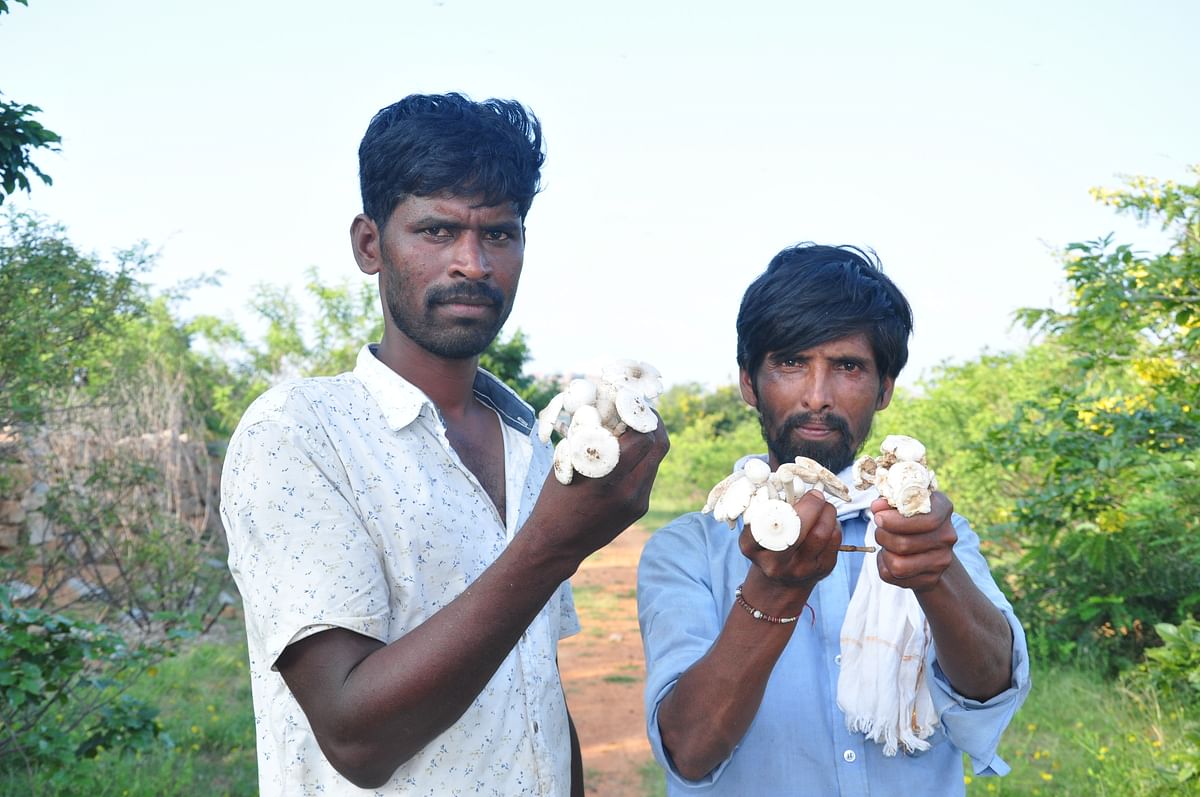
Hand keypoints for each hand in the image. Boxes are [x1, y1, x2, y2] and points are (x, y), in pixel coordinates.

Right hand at [532, 415, 670, 558]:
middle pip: (659, 446)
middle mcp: (630, 490)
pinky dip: (642, 459)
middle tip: (641, 411)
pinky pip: (648, 475)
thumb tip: (609, 411)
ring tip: (632, 430)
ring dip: (648, 441)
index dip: (641, 415)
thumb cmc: (555, 498)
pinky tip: (627, 454)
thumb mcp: (570, 464)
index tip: (631, 403)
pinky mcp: (640, 508)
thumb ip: (594, 439)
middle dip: (653, 424)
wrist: (558, 543)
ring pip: (656, 460)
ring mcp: (638, 501)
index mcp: (609, 475)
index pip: (644, 436)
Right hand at [737, 491, 841, 616]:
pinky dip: (834, 524)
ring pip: (821, 534)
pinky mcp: (822, 570)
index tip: (793, 493)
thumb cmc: (768, 544)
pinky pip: (834, 540)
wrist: (780, 582)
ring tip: (824, 506)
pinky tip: (827, 521)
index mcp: (752, 547)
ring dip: (827, 512)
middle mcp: (775, 563)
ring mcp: (800, 569)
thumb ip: (768, 509)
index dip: (783, 506)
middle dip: (811, 506)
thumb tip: (791, 479)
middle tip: (815, 495)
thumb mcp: (758, 530)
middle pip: (798, 531)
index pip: (765, 524)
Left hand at [871, 491, 957, 592]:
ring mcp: (941, 561)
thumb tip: (877, 506)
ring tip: (886, 544)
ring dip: (884, 553)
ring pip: (897, 565)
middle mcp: (947, 536)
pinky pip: (892, 576)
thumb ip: (888, 502)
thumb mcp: (902, 502)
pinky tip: (891, 556)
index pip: (927, 521)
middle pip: (903, 544)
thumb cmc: (909, 517)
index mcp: (942, 510)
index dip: (896, 521)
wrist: (928, 546)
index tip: (878, 517)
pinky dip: (883, 565)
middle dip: (882, 536)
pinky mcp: (930, 579)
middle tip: (879, 530)